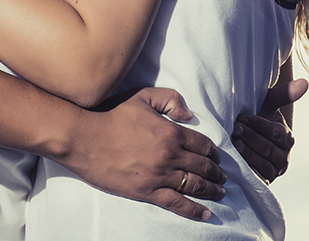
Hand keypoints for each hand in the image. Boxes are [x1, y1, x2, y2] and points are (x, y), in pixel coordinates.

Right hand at [60, 88, 226, 220]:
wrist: (85, 138)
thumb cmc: (112, 115)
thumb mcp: (143, 96)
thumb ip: (170, 99)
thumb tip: (188, 115)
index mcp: (171, 132)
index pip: (203, 144)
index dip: (213, 152)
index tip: (217, 157)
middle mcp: (170, 155)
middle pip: (202, 166)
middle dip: (216, 173)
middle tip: (223, 177)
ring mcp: (159, 175)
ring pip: (194, 185)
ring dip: (211, 190)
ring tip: (220, 192)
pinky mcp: (146, 191)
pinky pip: (176, 203)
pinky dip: (193, 210)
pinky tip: (205, 213)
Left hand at [233, 78, 307, 182]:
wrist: (244, 141)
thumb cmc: (255, 120)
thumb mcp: (267, 106)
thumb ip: (284, 94)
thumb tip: (305, 82)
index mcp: (287, 138)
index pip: (274, 132)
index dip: (258, 124)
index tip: (242, 117)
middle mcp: (283, 157)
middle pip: (267, 148)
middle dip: (250, 137)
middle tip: (234, 129)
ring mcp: (274, 172)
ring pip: (262, 163)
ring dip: (246, 153)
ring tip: (233, 143)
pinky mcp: (263, 183)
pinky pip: (256, 178)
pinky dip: (246, 170)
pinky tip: (234, 162)